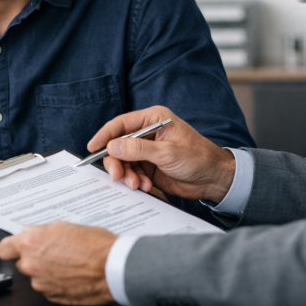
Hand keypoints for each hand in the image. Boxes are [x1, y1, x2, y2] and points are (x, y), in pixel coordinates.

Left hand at [0, 222, 115, 305]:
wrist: (112, 267)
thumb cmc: (94, 245)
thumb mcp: (65, 226)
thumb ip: (43, 233)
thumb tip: (35, 235)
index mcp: (31, 243)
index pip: (4, 248)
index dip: (12, 246)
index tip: (17, 246)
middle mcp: (31, 265)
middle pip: (22, 261)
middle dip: (34, 256)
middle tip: (54, 251)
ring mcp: (40, 283)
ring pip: (36, 274)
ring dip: (46, 269)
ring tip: (68, 262)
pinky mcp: (51, 296)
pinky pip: (48, 286)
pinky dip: (56, 281)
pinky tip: (72, 273)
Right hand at [87, 106, 235, 202]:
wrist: (213, 179)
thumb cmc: (198, 158)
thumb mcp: (167, 153)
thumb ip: (138, 149)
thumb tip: (113, 145)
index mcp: (153, 119)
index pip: (121, 124)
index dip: (104, 135)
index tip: (92, 147)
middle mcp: (147, 133)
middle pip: (119, 145)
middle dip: (117, 162)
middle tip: (118, 176)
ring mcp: (147, 151)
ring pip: (124, 161)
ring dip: (127, 175)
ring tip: (138, 185)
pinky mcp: (149, 166)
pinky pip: (132, 173)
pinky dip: (135, 181)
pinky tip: (147, 186)